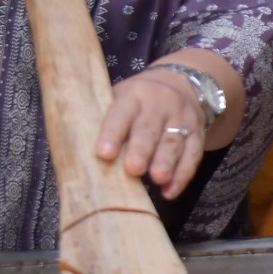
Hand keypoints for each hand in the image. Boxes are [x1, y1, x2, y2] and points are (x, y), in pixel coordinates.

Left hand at [98, 63, 210, 198]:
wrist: (182, 82)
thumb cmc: (138, 101)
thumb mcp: (121, 99)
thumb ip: (104, 121)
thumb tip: (74, 157)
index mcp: (133, 95)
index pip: (121, 113)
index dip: (112, 133)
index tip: (104, 154)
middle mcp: (159, 104)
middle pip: (149, 128)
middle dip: (142, 149)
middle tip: (133, 170)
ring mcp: (182, 117)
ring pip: (174, 141)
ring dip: (166, 162)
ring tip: (158, 179)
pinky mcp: (198, 132)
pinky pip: (193, 154)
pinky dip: (183, 174)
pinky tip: (170, 191)